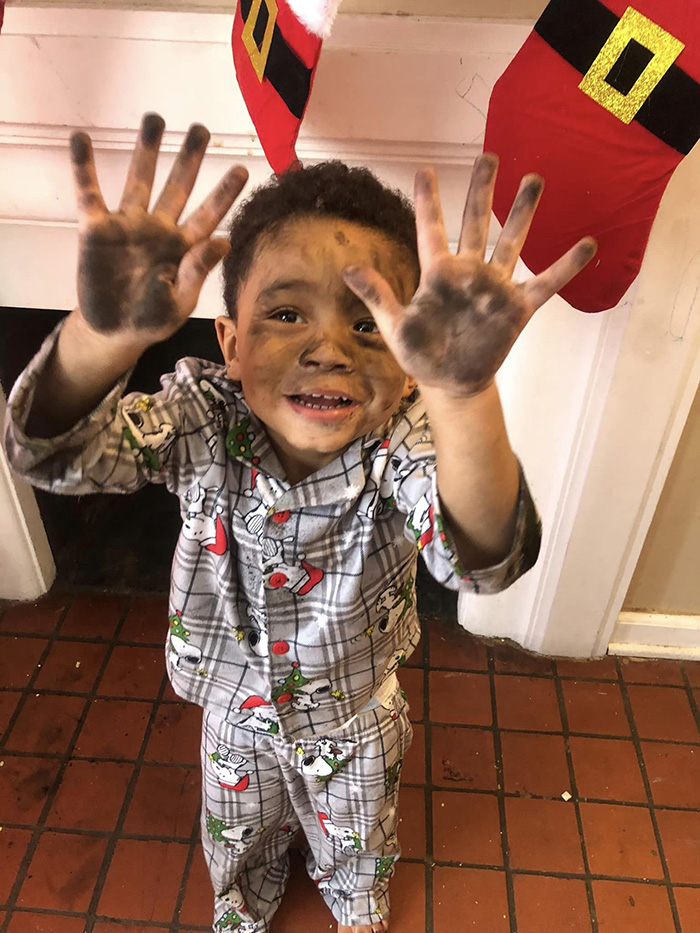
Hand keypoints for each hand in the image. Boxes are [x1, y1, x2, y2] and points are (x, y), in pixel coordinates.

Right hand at [71, 112, 247, 349]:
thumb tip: (225, 241)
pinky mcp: (96, 229)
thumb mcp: (180, 301)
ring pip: (139, 180)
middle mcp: (159, 229)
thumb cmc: (152, 319)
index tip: (242, 170)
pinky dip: (83, 167)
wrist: (113, 330)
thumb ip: (198, 270)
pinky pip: (89, 193)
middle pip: (177, 187)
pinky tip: (81, 139)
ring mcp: (128, 225)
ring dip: (146, 150)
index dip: (224, 193)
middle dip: (189, 158)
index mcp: (184, 247)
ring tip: (154, 119)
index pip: (209, 215)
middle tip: (200, 129)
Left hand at [343, 155, 596, 396]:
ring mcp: (495, 288)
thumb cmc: (420, 356)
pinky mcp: (516, 308)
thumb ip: (378, 295)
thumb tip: (346, 268)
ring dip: (522, 212)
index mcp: (437, 275)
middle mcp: (469, 274)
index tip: (424, 169)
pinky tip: (587, 244)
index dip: (427, 201)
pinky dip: (565, 266)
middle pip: (476, 222)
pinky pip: (545, 283)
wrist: (450, 383)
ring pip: (511, 242)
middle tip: (489, 156)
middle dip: (482, 190)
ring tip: (534, 179)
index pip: (430, 229)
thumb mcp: (394, 327)